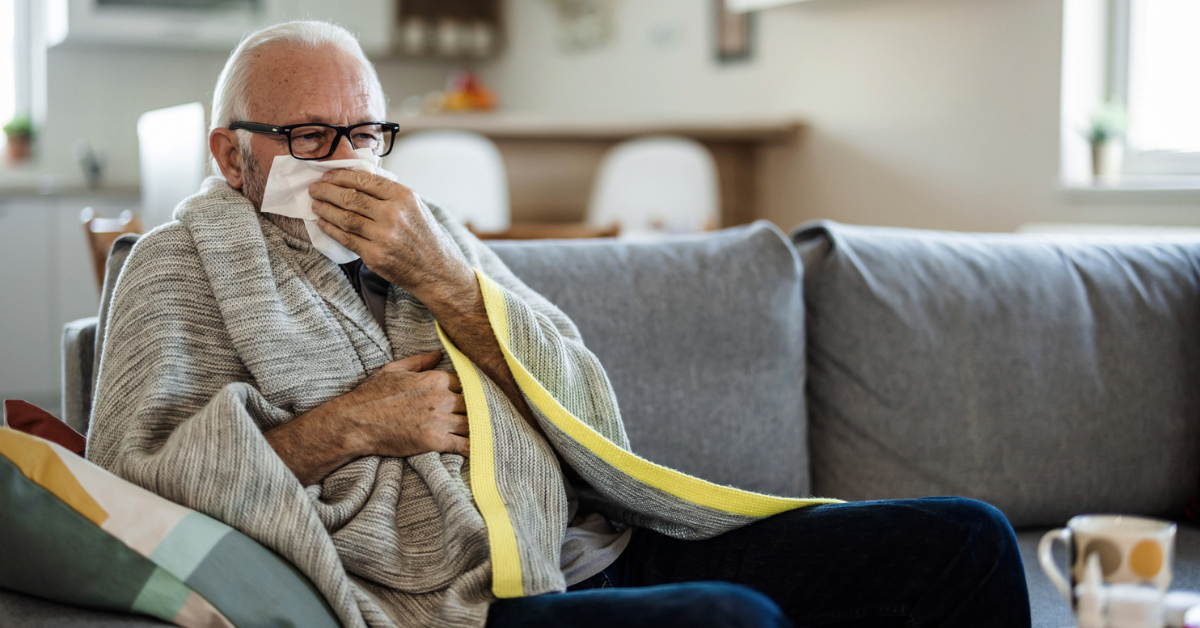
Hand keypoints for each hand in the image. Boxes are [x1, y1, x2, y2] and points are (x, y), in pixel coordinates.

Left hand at [308, 170, 474, 303]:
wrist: (438, 272)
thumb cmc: (428, 239)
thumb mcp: (416, 207)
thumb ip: (391, 194)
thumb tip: (360, 180)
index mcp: (404, 197)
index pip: (364, 180)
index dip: (341, 176)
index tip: (328, 175)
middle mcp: (393, 214)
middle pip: (350, 197)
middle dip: (327, 191)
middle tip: (315, 188)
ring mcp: (383, 236)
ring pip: (344, 217)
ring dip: (325, 209)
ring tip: (315, 204)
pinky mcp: (375, 256)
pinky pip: (346, 239)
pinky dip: (331, 229)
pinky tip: (323, 223)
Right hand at [335, 349, 469, 458]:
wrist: (356, 422)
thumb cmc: (371, 395)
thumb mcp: (394, 369)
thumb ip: (419, 361)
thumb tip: (438, 354)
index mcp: (434, 379)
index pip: (466, 383)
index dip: (468, 391)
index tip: (470, 398)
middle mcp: (441, 398)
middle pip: (473, 403)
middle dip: (475, 410)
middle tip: (479, 416)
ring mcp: (439, 420)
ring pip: (472, 423)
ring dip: (477, 427)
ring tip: (482, 432)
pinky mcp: (435, 441)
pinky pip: (464, 445)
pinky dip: (473, 447)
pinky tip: (478, 449)